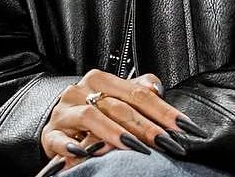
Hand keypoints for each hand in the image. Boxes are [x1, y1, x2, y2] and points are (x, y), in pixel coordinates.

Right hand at [40, 69, 193, 167]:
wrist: (57, 124)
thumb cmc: (91, 111)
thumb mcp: (115, 98)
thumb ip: (138, 90)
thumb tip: (157, 88)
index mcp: (100, 80)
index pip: (137, 93)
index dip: (163, 110)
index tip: (183, 127)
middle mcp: (80, 92)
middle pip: (119, 107)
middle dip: (146, 127)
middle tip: (167, 143)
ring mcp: (64, 112)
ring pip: (92, 117)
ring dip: (116, 133)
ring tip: (136, 148)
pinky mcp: (51, 134)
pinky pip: (61, 140)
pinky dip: (73, 147)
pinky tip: (86, 153)